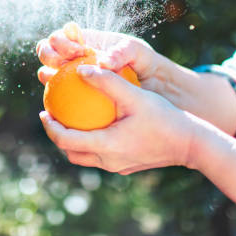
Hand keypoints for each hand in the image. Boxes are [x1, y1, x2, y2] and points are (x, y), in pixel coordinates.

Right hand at [36, 22, 171, 95]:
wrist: (152, 87)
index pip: (61, 36)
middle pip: (46, 51)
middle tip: (65, 64)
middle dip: (49, 54)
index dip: (61, 41)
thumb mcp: (138, 53)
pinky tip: (63, 108)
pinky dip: (57, 100)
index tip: (78, 51)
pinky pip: (59, 98)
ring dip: (47, 76)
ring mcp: (72, 77)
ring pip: (47, 74)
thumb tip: (102, 61)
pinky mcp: (74, 97)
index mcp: (85, 41)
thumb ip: (122, 52)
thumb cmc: (145, 64)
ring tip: (58, 83)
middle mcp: (74, 58)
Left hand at [39, 64, 197, 174]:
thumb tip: (80, 68)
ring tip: (70, 121)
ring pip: (84, 158)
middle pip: (71, 153)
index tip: (44, 111)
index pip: (66, 140)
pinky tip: (96, 125)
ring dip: (73, 142)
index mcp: (105, 146)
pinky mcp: (127, 166)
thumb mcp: (134, 95)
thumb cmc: (164, 118)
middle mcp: (108, 161)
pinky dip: (90, 144)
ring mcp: (118, 167)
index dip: (50, 126)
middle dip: (57, 136)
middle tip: (53, 115)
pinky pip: (100, 157)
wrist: (191, 144)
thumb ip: (107, 81)